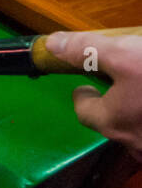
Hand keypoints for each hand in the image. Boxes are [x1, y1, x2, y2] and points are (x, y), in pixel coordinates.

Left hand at [44, 30, 141, 160]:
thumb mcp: (125, 57)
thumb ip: (87, 50)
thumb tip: (54, 44)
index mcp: (113, 123)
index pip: (84, 113)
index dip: (82, 97)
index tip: (83, 85)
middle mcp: (135, 143)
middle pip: (113, 123)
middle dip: (112, 105)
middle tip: (116, 85)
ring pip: (137, 129)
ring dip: (135, 114)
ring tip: (137, 90)